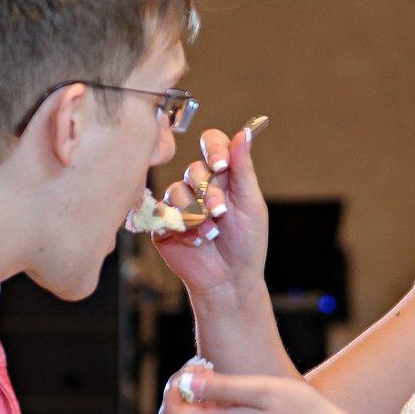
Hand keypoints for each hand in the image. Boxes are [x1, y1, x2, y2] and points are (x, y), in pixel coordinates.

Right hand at [149, 122, 267, 306]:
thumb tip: (247, 132)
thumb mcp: (251, 205)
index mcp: (223, 175)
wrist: (229, 280)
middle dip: (209, 193)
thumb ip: (244, 169)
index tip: (221, 165)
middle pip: (193, 168)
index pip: (212, 142)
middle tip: (221, 213)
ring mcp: (180, 203)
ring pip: (177, 191)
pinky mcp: (164, 222)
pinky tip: (195, 239)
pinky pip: (163, 212)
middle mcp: (199, 185)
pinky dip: (181, 225)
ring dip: (196, 214)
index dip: (214, 149)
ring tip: (211, 233)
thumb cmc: (246, 244)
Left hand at [158, 365, 339, 413]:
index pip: (170, 411)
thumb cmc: (299, 412)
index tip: (200, 365)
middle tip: (204, 371)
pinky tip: (229, 403)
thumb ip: (220, 387)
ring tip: (218, 383)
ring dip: (190, 406)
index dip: (176, 384)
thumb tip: (186, 381)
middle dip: (178, 393)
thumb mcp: (260, 390)